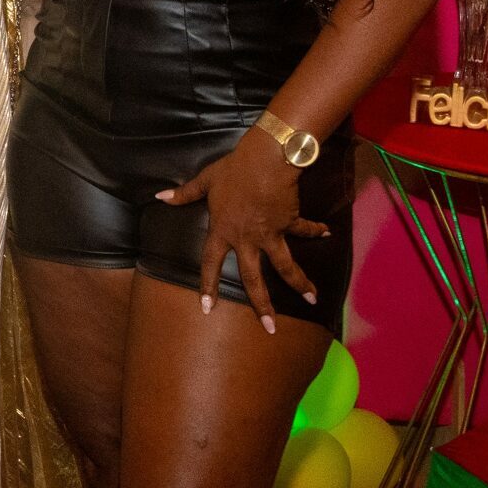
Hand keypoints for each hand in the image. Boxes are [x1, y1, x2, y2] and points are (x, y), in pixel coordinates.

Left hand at [157, 128, 328, 332]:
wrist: (264, 159)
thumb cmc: (233, 169)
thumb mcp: (206, 180)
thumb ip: (185, 193)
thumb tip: (160, 197)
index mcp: (223, 230)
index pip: (210, 263)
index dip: (207, 286)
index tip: (206, 308)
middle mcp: (246, 238)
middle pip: (253, 278)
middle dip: (262, 305)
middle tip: (270, 327)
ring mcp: (270, 233)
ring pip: (285, 266)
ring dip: (300, 283)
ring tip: (312, 299)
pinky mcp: (288, 222)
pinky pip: (303, 230)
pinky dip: (315, 230)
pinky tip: (326, 233)